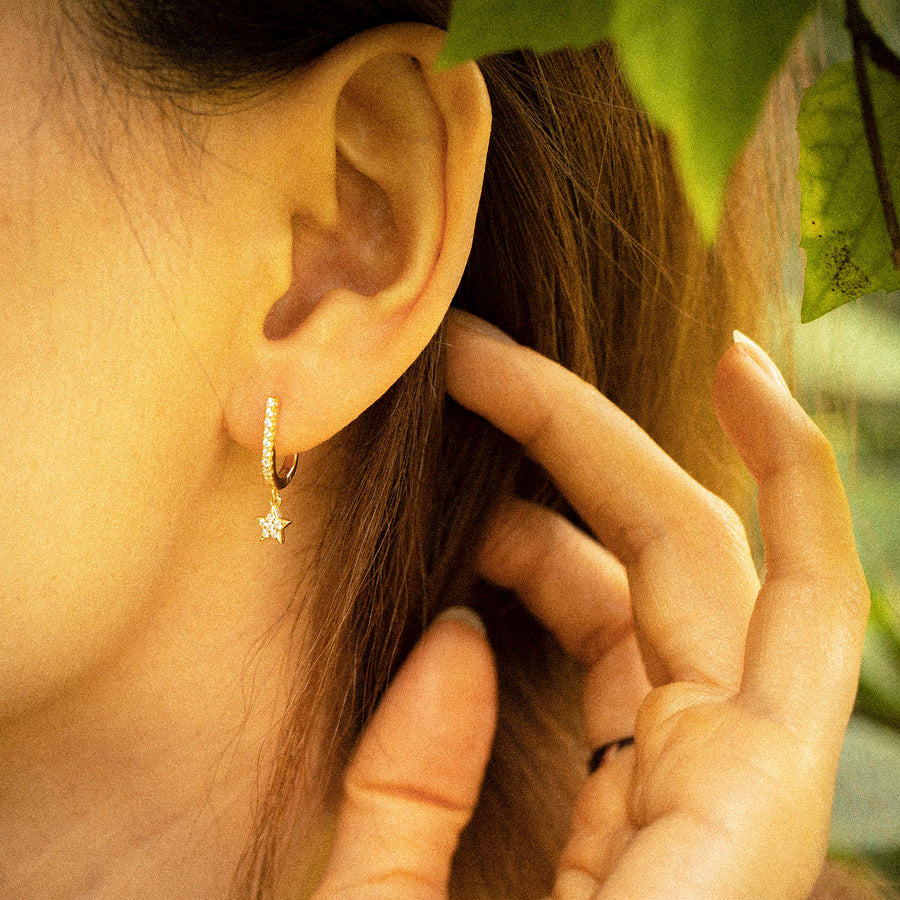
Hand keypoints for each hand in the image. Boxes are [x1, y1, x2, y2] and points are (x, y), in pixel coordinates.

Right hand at [311, 312, 869, 898]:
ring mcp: (693, 814)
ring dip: (561, 527)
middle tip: (484, 374)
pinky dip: (555, 602)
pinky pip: (627, 670)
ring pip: (656, 612)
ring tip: (462, 498)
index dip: (784, 469)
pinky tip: (481, 583)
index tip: (732, 364)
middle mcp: (729, 817)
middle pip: (693, 570)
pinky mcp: (650, 825)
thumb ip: (409, 803)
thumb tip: (455, 642)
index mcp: (715, 853)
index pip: (787, 609)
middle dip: (593, 450)